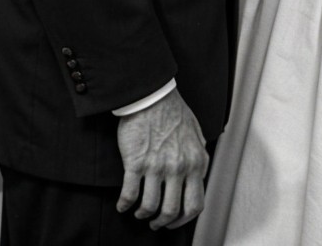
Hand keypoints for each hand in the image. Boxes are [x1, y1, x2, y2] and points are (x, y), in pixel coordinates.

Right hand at [115, 88, 209, 229]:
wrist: (153, 97)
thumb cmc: (174, 113)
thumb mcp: (197, 136)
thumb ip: (198, 158)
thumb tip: (198, 176)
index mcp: (196, 163)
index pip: (195, 204)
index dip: (184, 220)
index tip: (175, 222)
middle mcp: (178, 168)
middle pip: (172, 210)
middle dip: (162, 222)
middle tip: (156, 223)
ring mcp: (156, 167)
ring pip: (150, 206)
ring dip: (143, 214)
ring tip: (139, 213)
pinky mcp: (135, 163)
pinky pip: (129, 194)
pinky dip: (125, 205)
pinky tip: (122, 206)